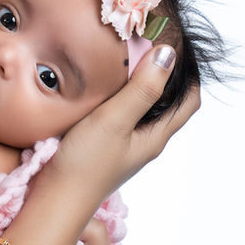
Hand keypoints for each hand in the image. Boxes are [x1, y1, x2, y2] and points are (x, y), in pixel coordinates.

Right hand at [48, 46, 199, 207]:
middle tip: (153, 45)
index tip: (179, 47)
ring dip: (142, 84)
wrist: (54, 199)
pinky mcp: (104, 146)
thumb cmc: (85, 165)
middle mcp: (145, 141)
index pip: (189, 101)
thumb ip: (142, 90)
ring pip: (143, 109)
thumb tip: (168, 54)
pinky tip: (104, 87)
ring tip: (130, 58)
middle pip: (168, 104)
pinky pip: (121, 116)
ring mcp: (124, 145)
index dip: (190, 74)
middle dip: (166, 75)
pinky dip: (120, 96)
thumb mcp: (115, 121)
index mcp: (156, 137)